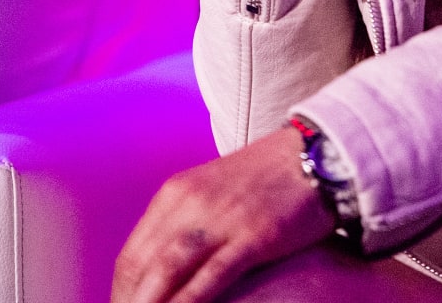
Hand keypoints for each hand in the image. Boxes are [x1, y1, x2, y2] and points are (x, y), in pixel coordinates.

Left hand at [113, 125, 334, 302]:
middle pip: (142, 266)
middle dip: (130, 302)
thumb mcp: (215, 190)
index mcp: (176, 194)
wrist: (319, 153)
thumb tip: (168, 264)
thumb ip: (188, 221)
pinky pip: (211, 276)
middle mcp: (190, 202)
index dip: (122, 293)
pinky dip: (188, 302)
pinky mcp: (254, 234)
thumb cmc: (271, 176)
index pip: (132, 255)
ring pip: (167, 270)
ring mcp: (222, 217)